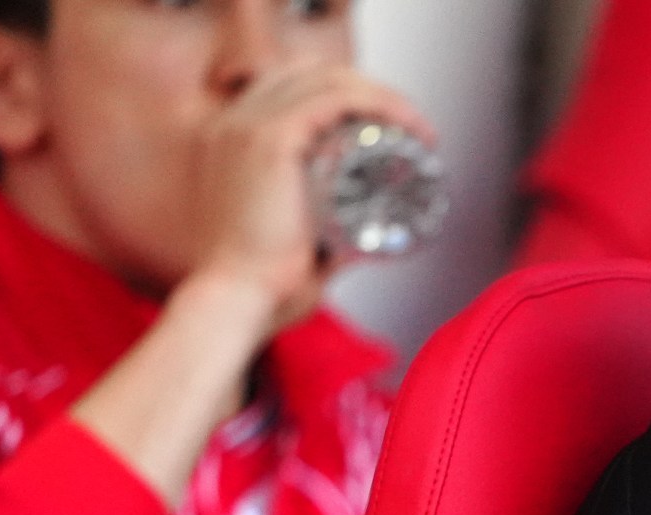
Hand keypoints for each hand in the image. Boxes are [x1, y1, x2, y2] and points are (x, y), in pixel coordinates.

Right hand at [179, 61, 434, 334]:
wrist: (236, 301)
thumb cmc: (262, 289)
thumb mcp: (290, 248)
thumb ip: (319, 245)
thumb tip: (352, 251)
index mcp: (231, 139)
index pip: (295, 89)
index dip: (349, 97)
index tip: (392, 132)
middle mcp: (234, 121)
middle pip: (315, 76)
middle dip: (372, 93)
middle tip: (413, 132)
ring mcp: (248, 125)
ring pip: (330, 80)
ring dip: (385, 96)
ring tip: (420, 130)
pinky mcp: (270, 138)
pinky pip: (335, 97)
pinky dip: (379, 101)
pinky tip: (409, 121)